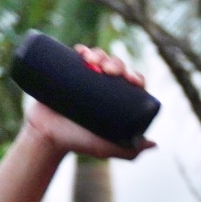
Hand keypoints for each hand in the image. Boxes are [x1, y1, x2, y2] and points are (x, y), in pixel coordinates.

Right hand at [23, 45, 153, 159]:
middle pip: (116, 67)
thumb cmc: (78, 143)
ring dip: (101, 54)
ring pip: (99, 59)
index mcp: (117, 99)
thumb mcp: (106, 148)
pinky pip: (78, 56)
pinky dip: (83, 50)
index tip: (131, 79)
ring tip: (94, 60)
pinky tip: (83, 50)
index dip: (135, 76)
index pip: (131, 82)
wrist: (47, 137)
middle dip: (117, 63)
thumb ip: (130, 151)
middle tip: (109, 70)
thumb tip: (153, 143)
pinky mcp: (67, 72)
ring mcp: (85, 78)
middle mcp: (103, 86)